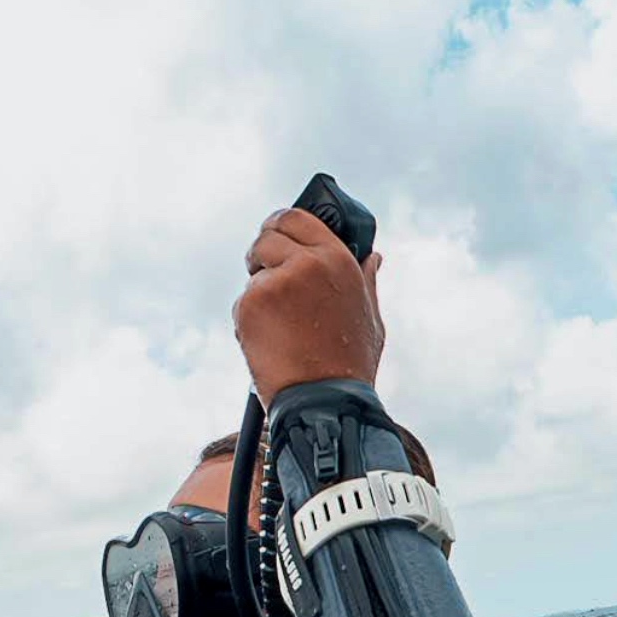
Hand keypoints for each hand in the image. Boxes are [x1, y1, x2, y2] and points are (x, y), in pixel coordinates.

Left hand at [233, 207, 384, 405]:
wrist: (323, 399)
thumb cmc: (350, 362)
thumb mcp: (370, 315)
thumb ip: (366, 280)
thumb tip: (373, 257)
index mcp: (337, 258)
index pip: (297, 217)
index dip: (281, 223)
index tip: (276, 234)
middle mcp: (306, 263)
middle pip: (266, 235)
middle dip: (263, 252)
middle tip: (268, 274)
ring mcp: (275, 283)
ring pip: (254, 272)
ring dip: (259, 290)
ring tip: (282, 324)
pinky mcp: (249, 306)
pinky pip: (243, 302)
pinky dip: (249, 318)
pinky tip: (271, 340)